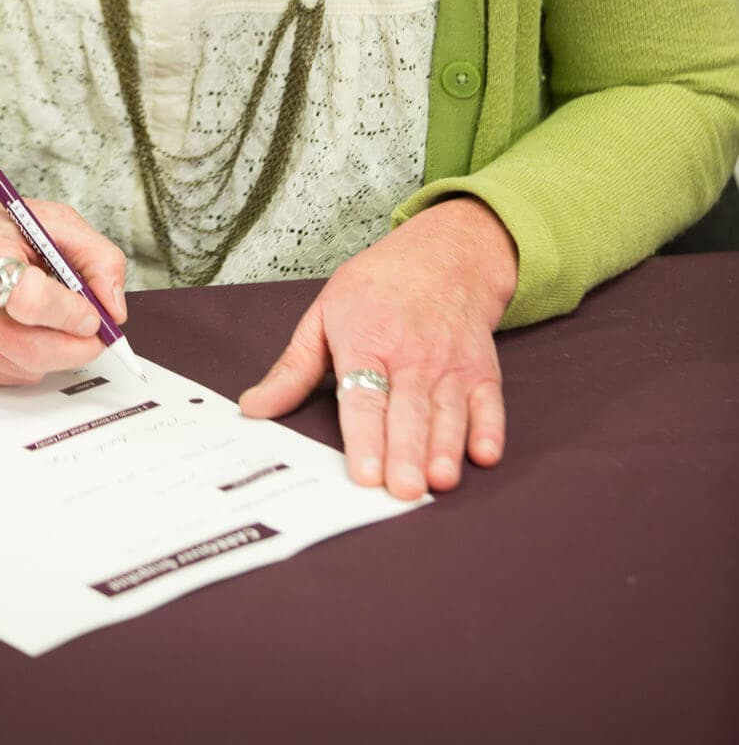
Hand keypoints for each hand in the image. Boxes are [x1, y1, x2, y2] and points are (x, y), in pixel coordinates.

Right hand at [0, 196, 127, 384]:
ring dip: (55, 353)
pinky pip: (7, 377)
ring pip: (23, 368)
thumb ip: (98, 259)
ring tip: (52, 319)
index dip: (69, 314)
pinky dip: (30, 361)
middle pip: (29, 348)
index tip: (93, 315)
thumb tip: (114, 310)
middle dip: (76, 347)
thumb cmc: (1, 233)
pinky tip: (24, 330)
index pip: (28, 299)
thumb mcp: (55, 223)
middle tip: (96, 333)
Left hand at [238, 198, 517, 498]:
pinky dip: (490, 428)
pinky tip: (485, 453)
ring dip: (445, 448)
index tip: (365, 473)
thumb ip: (292, 369)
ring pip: (448, 412)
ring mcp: (450, 363)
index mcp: (365, 342)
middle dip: (406, 453)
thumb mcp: (324, 315)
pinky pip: (489, 402)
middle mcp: (411, 356)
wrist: (443, 254)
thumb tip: (253, 408)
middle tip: (402, 490)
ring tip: (439, 481)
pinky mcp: (481, 370)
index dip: (365, 436)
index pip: (363, 397)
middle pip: (408, 411)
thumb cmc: (377, 288)